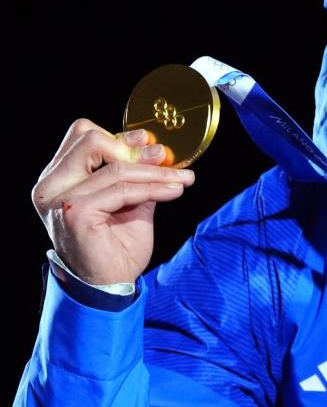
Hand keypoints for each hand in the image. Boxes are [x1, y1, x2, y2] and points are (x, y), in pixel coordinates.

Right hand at [31, 119, 194, 284]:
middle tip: (165, 159)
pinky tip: (174, 191)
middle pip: (92, 139)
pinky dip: (153, 188)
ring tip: (181, 179)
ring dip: (156, 172)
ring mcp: (59, 199)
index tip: (152, 145)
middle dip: (136, 149)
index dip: (121, 135)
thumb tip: (156, 147)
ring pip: (115, 167)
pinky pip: (123, 189)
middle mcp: (51, 185)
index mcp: (59, 177)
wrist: (109, 284)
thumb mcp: (129, 199)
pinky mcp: (75, 212)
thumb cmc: (116, 244)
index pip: (84, 135)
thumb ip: (136, 173)